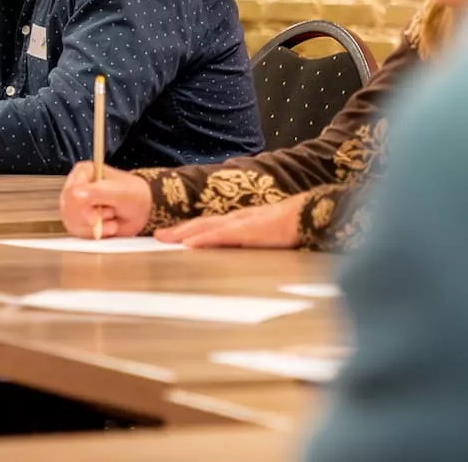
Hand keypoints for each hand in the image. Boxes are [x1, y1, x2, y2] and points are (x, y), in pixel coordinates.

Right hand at [60, 164, 154, 239]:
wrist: (144, 210)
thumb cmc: (134, 195)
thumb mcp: (119, 191)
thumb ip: (96, 192)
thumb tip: (74, 196)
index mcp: (83, 172)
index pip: (70, 193)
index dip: (81, 208)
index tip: (96, 218)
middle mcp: (75, 186)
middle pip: (68, 209)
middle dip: (92, 218)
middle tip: (110, 213)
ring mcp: (75, 204)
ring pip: (71, 223)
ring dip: (95, 227)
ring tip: (111, 218)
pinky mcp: (79, 220)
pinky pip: (77, 233)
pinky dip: (94, 235)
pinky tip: (108, 227)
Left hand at [155, 195, 306, 248]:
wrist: (311, 214)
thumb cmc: (292, 226)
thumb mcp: (267, 234)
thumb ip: (252, 240)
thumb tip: (241, 252)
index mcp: (240, 221)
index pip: (208, 224)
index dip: (188, 229)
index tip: (170, 235)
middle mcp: (236, 219)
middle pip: (201, 223)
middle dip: (178, 230)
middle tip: (157, 237)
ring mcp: (242, 223)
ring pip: (206, 227)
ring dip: (184, 233)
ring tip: (165, 239)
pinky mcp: (250, 231)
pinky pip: (222, 235)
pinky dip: (204, 239)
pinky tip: (190, 244)